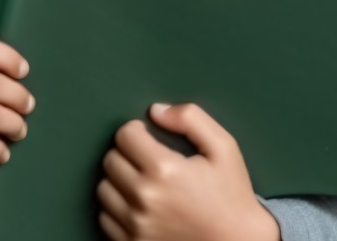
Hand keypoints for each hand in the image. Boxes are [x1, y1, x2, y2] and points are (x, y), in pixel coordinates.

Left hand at [95, 101, 281, 240]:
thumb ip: (190, 118)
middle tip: (148, 161)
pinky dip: (117, 209)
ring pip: (104, 189)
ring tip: (144, 183)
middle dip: (127, 154)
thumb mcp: (223, 148)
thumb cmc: (231, 195)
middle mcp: (144, 198)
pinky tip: (139, 206)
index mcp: (164, 170)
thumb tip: (155, 110)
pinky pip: (105, 218)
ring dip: (119, 181)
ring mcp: (135, 225)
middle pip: (111, 160)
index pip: (124, 135)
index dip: (137, 131)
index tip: (148, 138)